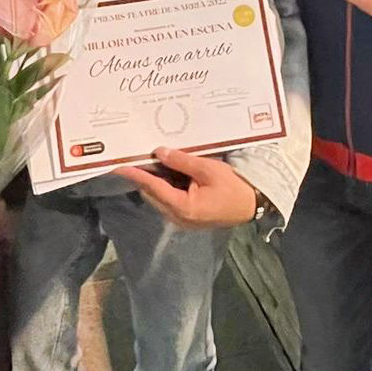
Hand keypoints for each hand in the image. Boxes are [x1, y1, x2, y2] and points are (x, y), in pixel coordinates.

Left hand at [115, 147, 257, 228]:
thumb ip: (182, 161)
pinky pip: (168, 199)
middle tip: (133, 156)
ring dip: (153, 180)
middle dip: (142, 176)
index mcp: (183, 207)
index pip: (152, 187)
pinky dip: (164, 185)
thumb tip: (159, 152)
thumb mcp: (208, 169)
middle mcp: (177, 217)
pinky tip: (165, 170)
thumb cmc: (233, 187)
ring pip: (158, 197)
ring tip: (147, 159)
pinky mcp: (187, 216)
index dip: (135, 175)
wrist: (251, 204)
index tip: (120, 165)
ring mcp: (182, 218)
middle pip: (152, 194)